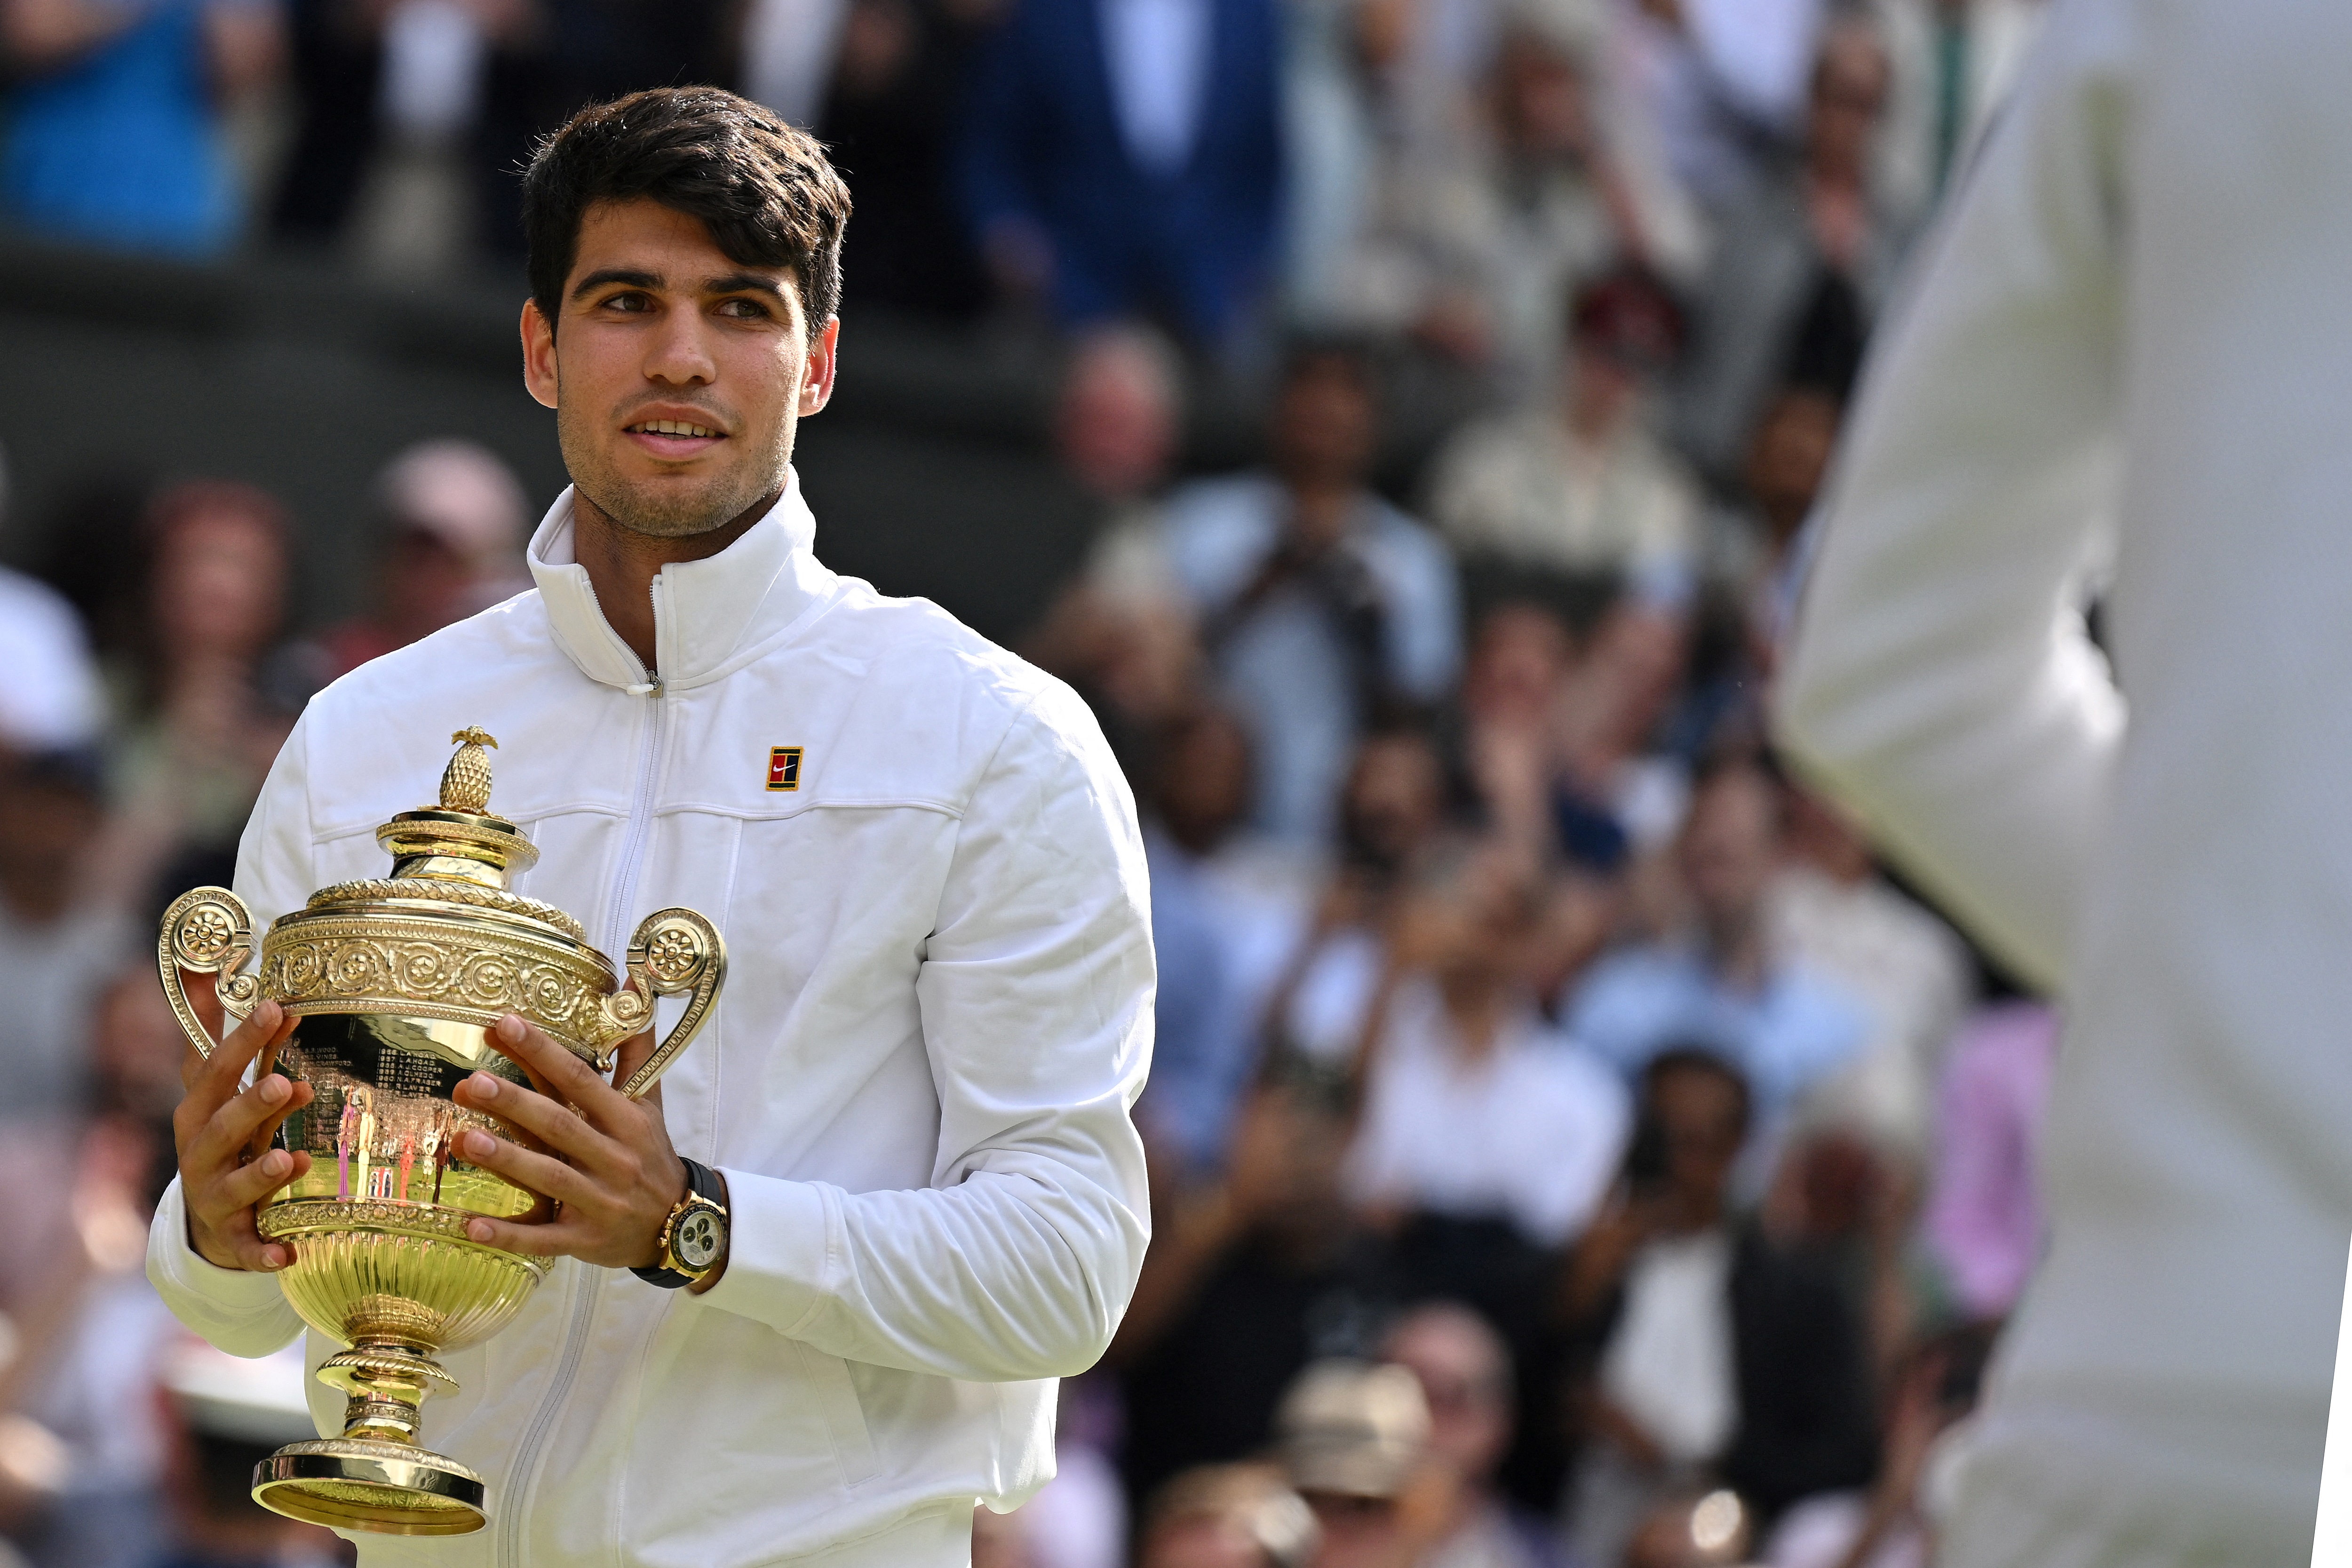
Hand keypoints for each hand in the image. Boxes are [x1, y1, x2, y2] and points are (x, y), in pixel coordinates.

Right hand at [172, 998, 312, 1270]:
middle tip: (284, 1083)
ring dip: (261, 1173)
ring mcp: (215, 1199)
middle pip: (220, 1129)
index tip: (278, 1009)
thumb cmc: (221, 1137)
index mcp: (198, 1114)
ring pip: (234, 1186)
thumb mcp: (213, 1088)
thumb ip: (213, 1035)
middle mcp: (201, 1156)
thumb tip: (200, 968)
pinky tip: (290, 1253)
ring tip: (291, 1159)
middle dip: (250, 1107)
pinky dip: (266, 1253)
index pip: (216, 1072)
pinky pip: (249, 1249)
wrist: (207, 1218)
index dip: (243, 1041)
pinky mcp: (234, 1240)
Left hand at [449, 1015, 687, 1269]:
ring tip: (464, 1140)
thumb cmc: (650, 1154)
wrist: (679, 1225)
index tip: (504, 1024)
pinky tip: (471, 1226)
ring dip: (507, 1161)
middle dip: (515, 1104)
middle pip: (559, 1126)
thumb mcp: (648, 1102)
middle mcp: (613, 1158)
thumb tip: (632, 985)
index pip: (580, 1080)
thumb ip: (636, 1048)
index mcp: (626, 1120)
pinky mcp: (584, 1240)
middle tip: (472, 1082)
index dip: (542, 1052)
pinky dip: (508, 1235)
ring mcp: (599, 1201)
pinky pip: (543, 1238)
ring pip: (550, 1179)